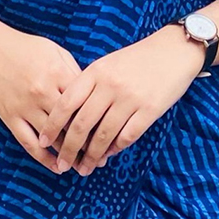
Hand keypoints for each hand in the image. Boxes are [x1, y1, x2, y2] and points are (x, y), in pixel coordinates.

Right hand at [0, 13, 109, 174]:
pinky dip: (44, 159)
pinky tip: (57, 167)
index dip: (99, 119)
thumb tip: (91, 95)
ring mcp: (25, 106)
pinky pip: (29, 143)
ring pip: (53, 138)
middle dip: (88, 143)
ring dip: (69, 155)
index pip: (85, 103)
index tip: (110, 131)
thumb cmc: (24, 46)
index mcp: (58, 72)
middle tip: (102, 156)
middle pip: (71, 124)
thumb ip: (73, 72)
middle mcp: (43, 91)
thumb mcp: (54, 51)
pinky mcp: (10, 116)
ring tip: (83, 166)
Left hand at [37, 24, 205, 175]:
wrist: (173, 50)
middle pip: (82, 124)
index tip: (44, 141)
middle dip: (69, 149)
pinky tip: (108, 155)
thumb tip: (70, 115)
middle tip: (62, 165)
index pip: (66, 102)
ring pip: (103, 136)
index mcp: (96, 72)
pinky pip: (127, 137)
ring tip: (84, 169)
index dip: (52, 125)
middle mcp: (110, 86)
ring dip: (91, 156)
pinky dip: (115, 149)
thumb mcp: (107, 64)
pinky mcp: (149, 110)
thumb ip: (89, 84)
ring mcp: (130, 99)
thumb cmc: (137, 58)